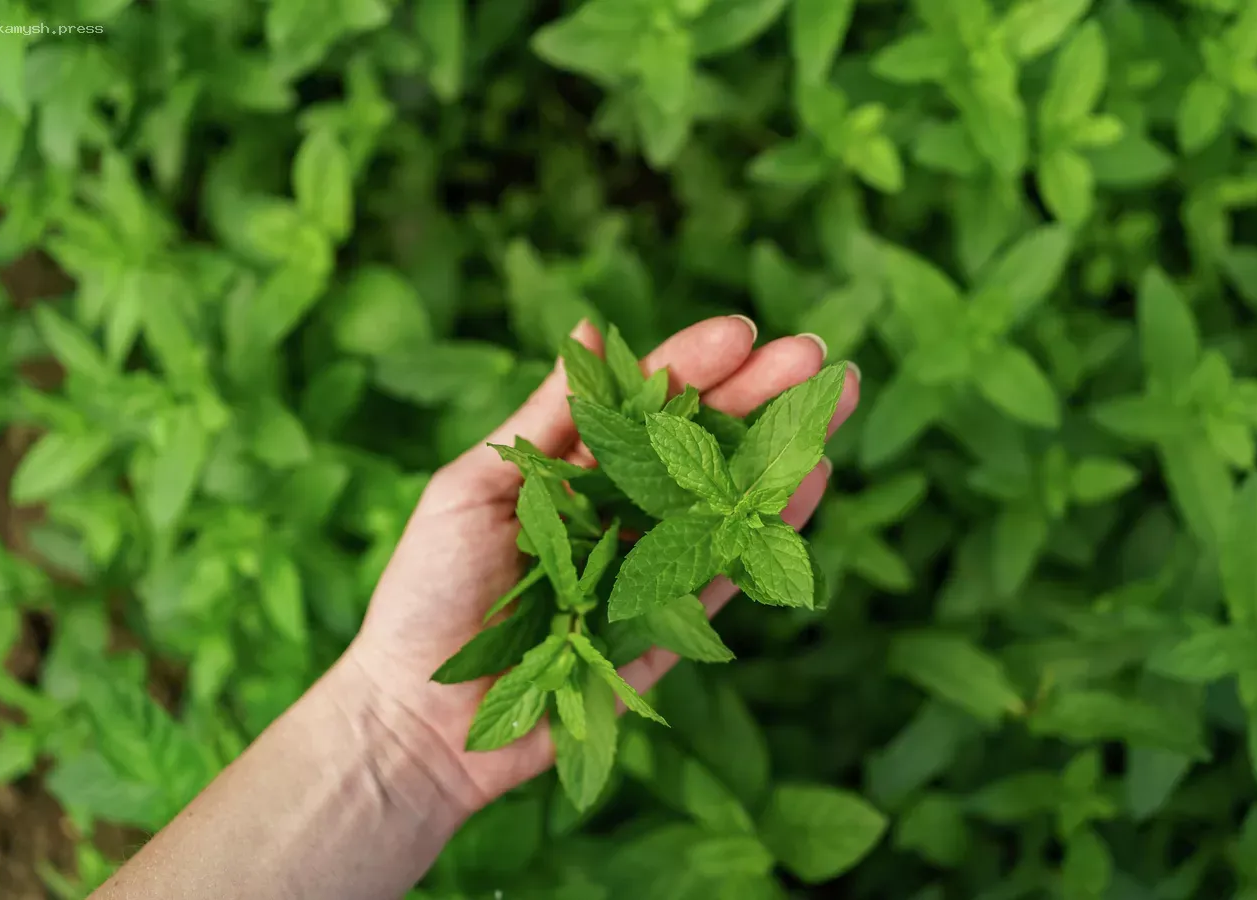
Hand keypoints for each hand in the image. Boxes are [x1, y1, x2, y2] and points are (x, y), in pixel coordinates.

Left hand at [344, 316, 859, 821]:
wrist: (421, 713)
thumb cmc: (429, 590)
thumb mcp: (475, 489)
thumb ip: (544, 421)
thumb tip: (589, 327)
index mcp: (572, 468)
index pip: (642, 403)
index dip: (693, 366)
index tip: (743, 333)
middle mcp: (618, 510)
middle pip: (699, 442)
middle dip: (759, 396)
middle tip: (815, 356)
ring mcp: (647, 566)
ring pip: (724, 498)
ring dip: (782, 451)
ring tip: (835, 402)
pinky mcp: (668, 626)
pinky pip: (724, 570)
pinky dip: (769, 528)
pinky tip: (809, 481)